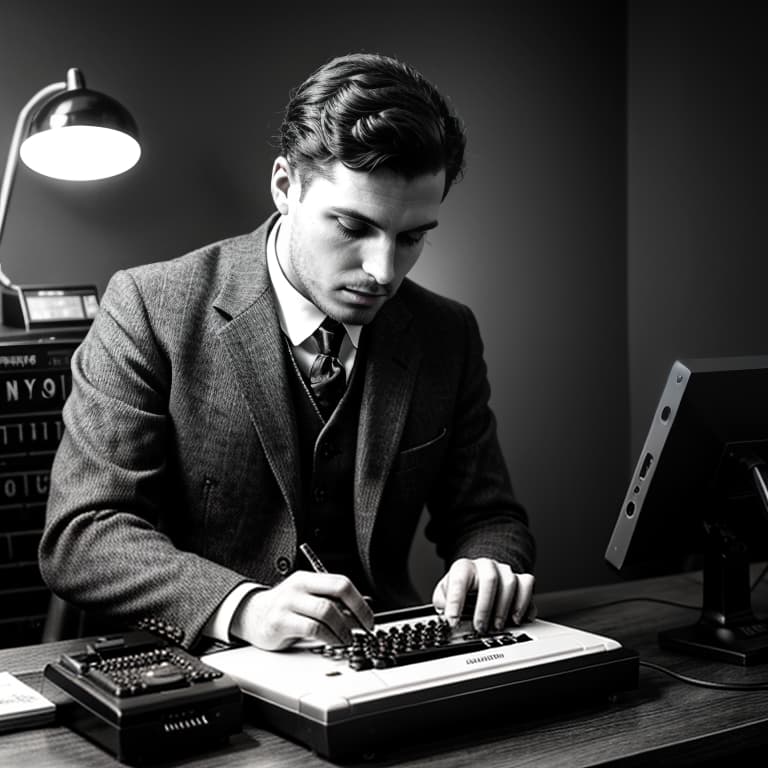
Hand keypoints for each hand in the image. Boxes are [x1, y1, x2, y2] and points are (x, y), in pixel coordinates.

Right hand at [231, 571, 374, 649]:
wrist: (251, 616)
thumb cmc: (285, 608)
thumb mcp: (310, 600)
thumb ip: (334, 602)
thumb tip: (364, 608)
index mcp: (309, 578)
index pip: (341, 582)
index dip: (359, 601)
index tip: (369, 618)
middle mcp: (299, 587)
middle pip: (337, 592)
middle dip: (357, 612)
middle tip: (364, 628)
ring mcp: (288, 603)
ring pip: (326, 611)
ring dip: (343, 628)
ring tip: (348, 639)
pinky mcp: (280, 622)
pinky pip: (312, 628)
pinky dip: (328, 637)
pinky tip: (333, 643)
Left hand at [432, 557, 535, 633]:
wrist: (479, 574)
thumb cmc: (463, 586)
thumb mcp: (445, 592)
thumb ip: (442, 602)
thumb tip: (443, 616)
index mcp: (464, 567)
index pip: (459, 579)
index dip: (456, 601)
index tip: (453, 621)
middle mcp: (485, 566)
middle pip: (490, 579)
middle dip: (485, 607)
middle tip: (480, 627)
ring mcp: (504, 570)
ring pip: (511, 582)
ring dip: (505, 608)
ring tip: (498, 626)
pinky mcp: (519, 578)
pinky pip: (527, 585)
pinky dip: (525, 604)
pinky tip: (518, 618)